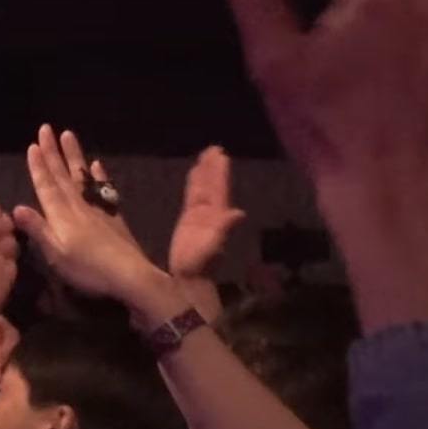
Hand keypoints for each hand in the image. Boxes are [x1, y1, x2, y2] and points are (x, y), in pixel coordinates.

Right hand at [12, 126, 169, 314]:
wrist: (130, 276)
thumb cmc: (88, 269)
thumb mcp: (56, 255)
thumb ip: (38, 230)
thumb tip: (16, 207)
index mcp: (61, 216)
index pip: (46, 186)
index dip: (38, 166)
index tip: (33, 145)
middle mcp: (77, 206)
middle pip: (62, 175)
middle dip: (52, 152)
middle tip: (45, 129)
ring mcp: (96, 209)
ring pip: (81, 176)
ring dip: (73, 156)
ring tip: (67, 135)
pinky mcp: (112, 215)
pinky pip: (102, 188)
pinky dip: (98, 175)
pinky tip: (96, 164)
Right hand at [167, 146, 246, 281]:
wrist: (189, 279)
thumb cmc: (200, 266)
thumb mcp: (212, 248)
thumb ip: (223, 230)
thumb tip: (238, 213)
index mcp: (217, 217)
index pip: (219, 190)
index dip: (219, 173)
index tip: (220, 155)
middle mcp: (210, 213)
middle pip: (212, 186)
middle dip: (213, 168)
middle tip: (214, 149)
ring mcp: (200, 216)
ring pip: (202, 189)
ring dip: (204, 173)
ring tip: (205, 157)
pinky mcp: (188, 220)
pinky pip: (192, 197)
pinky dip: (194, 185)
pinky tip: (194, 175)